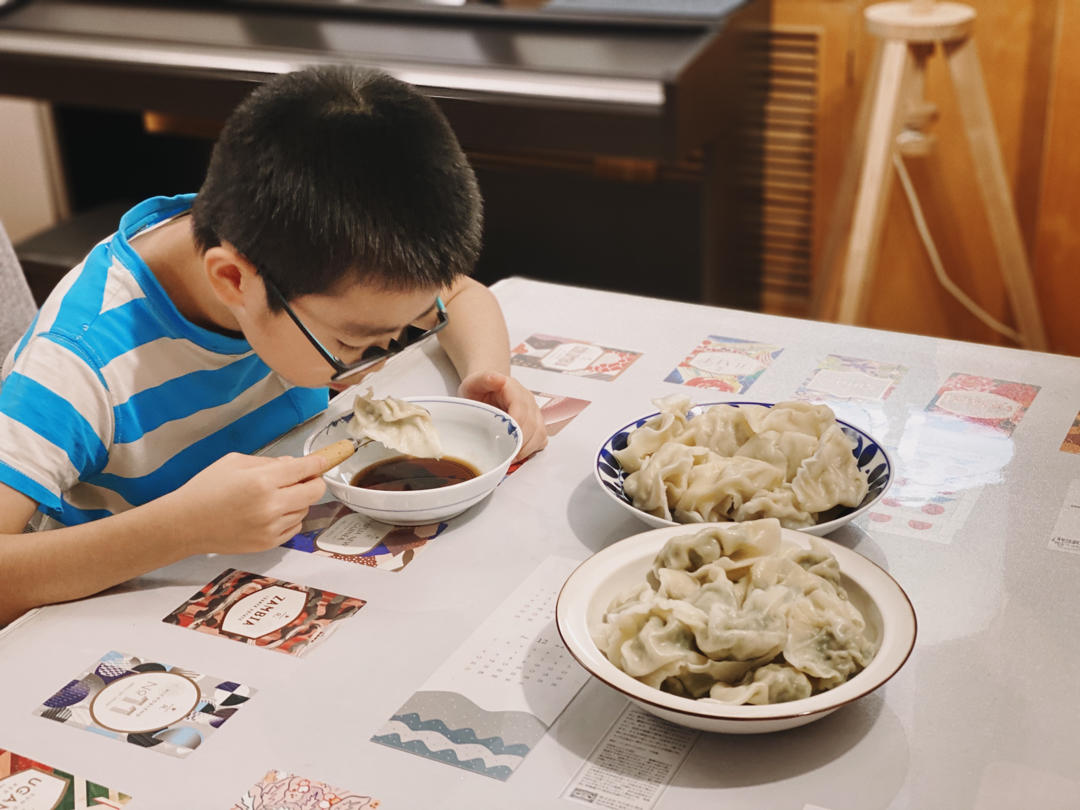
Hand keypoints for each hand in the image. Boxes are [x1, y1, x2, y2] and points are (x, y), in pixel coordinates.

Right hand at [163, 453, 326, 554]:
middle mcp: (271, 506)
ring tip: (277, 496)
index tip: (323, 461)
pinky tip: (271, 512)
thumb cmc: (206, 489)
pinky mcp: (268, 543)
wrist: (185, 524)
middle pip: (314, 492)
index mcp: (262, 481)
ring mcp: (271, 527)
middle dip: (313, 482)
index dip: (318, 463)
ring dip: (298, 500)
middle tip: (303, 478)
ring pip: (305, 509)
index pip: (304, 469)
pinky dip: (290, 517)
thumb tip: (293, 464)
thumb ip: (268, 462)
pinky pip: (294, 527)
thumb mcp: (235, 462)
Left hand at [458, 371, 547, 460]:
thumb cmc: (479, 390)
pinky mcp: (535, 424)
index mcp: (513, 389)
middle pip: (532, 424)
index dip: (516, 426)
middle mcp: (527, 400)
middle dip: (520, 442)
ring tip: (511, 457)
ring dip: (527, 448)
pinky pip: (541, 439)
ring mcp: (533, 412)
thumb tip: (497, 379)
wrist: (485, 390)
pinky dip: (532, 449)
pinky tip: (518, 453)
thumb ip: (484, 379)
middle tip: (505, 454)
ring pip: (539, 433)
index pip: (521, 408)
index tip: (505, 440)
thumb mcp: (474, 382)